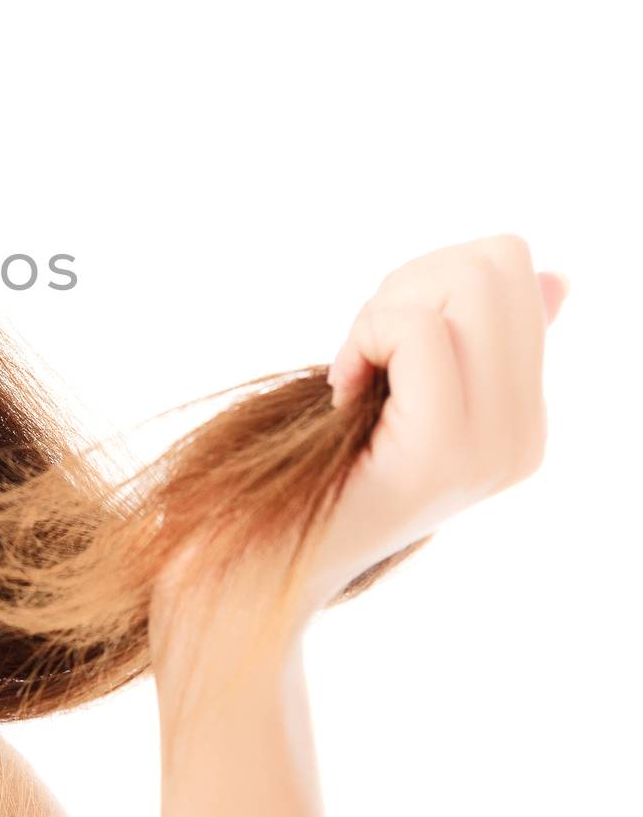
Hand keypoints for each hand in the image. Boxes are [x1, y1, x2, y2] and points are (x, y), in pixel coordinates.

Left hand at [305, 233, 567, 610]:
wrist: (262, 554)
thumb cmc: (314, 462)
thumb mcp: (398, 384)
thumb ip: (473, 335)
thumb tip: (554, 277)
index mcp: (523, 414)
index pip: (512, 266)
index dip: (426, 279)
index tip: (384, 345)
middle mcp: (526, 433)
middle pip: (494, 261)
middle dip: (408, 284)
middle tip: (366, 355)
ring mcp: (496, 446)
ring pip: (464, 283)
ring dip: (382, 314)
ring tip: (357, 377)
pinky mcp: (447, 449)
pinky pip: (418, 331)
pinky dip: (365, 340)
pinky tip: (345, 394)